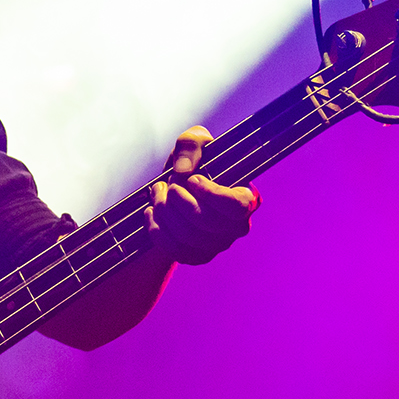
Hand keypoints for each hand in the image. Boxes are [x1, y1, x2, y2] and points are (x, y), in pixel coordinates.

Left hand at [145, 126, 259, 263]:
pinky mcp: (197, 256)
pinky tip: (151, 211)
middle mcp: (237, 227)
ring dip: (164, 211)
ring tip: (157, 192)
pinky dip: (157, 230)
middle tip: (167, 183)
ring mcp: (217, 245)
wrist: (180, 188)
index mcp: (246, 199)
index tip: (192, 179)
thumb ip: (190, 144)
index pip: (236, 206)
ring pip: (188, 236)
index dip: (211, 194)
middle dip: (178, 199)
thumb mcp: (195, 141)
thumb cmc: (195, 162)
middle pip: (206, 221)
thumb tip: (182, 170)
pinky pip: (175, 250)